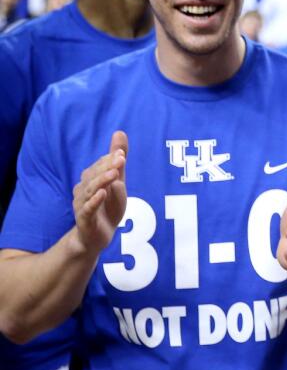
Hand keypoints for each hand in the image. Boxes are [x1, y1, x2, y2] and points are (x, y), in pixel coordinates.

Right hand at [72, 131, 127, 253]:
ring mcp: (83, 204)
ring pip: (91, 190)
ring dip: (102, 181)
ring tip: (114, 173)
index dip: (110, 160)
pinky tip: (103, 193)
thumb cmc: (107, 206)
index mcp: (91, 179)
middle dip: (107, 167)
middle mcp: (84, 190)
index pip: (100, 166)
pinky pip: (88, 209)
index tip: (121, 153)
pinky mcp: (84, 219)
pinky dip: (95, 201)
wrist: (97, 237)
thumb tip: (119, 132)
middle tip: (121, 159)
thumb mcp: (117, 182)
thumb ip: (118, 160)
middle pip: (94, 176)